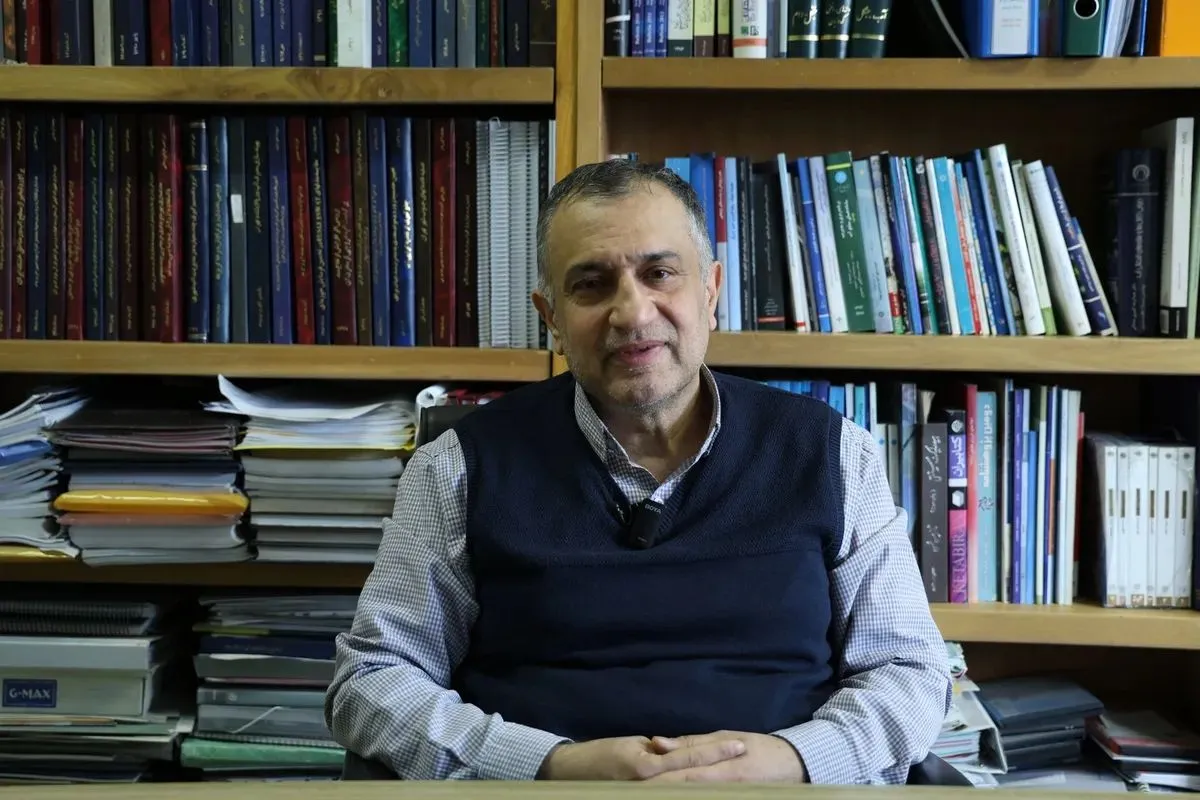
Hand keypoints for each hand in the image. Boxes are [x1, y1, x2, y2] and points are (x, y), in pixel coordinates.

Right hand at [536, 735, 746, 780]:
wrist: (571, 776)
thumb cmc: (602, 757)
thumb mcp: (632, 747)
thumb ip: (659, 751)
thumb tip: (682, 751)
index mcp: (648, 765)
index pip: (689, 756)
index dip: (715, 751)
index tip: (739, 744)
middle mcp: (649, 784)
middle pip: (694, 777)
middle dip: (722, 770)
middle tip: (747, 759)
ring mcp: (647, 794)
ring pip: (688, 790)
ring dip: (714, 784)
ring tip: (740, 779)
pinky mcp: (643, 796)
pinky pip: (675, 794)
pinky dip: (693, 791)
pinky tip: (710, 789)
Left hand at [645, 731, 805, 782]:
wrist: (794, 765)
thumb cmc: (758, 747)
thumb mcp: (726, 736)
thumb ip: (692, 743)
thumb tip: (658, 742)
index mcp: (721, 768)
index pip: (681, 775)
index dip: (656, 779)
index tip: (633, 779)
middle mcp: (724, 786)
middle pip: (683, 790)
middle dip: (657, 790)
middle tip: (631, 790)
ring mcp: (729, 795)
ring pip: (691, 795)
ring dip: (668, 793)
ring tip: (642, 792)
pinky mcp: (732, 796)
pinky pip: (704, 796)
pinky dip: (686, 794)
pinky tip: (670, 792)